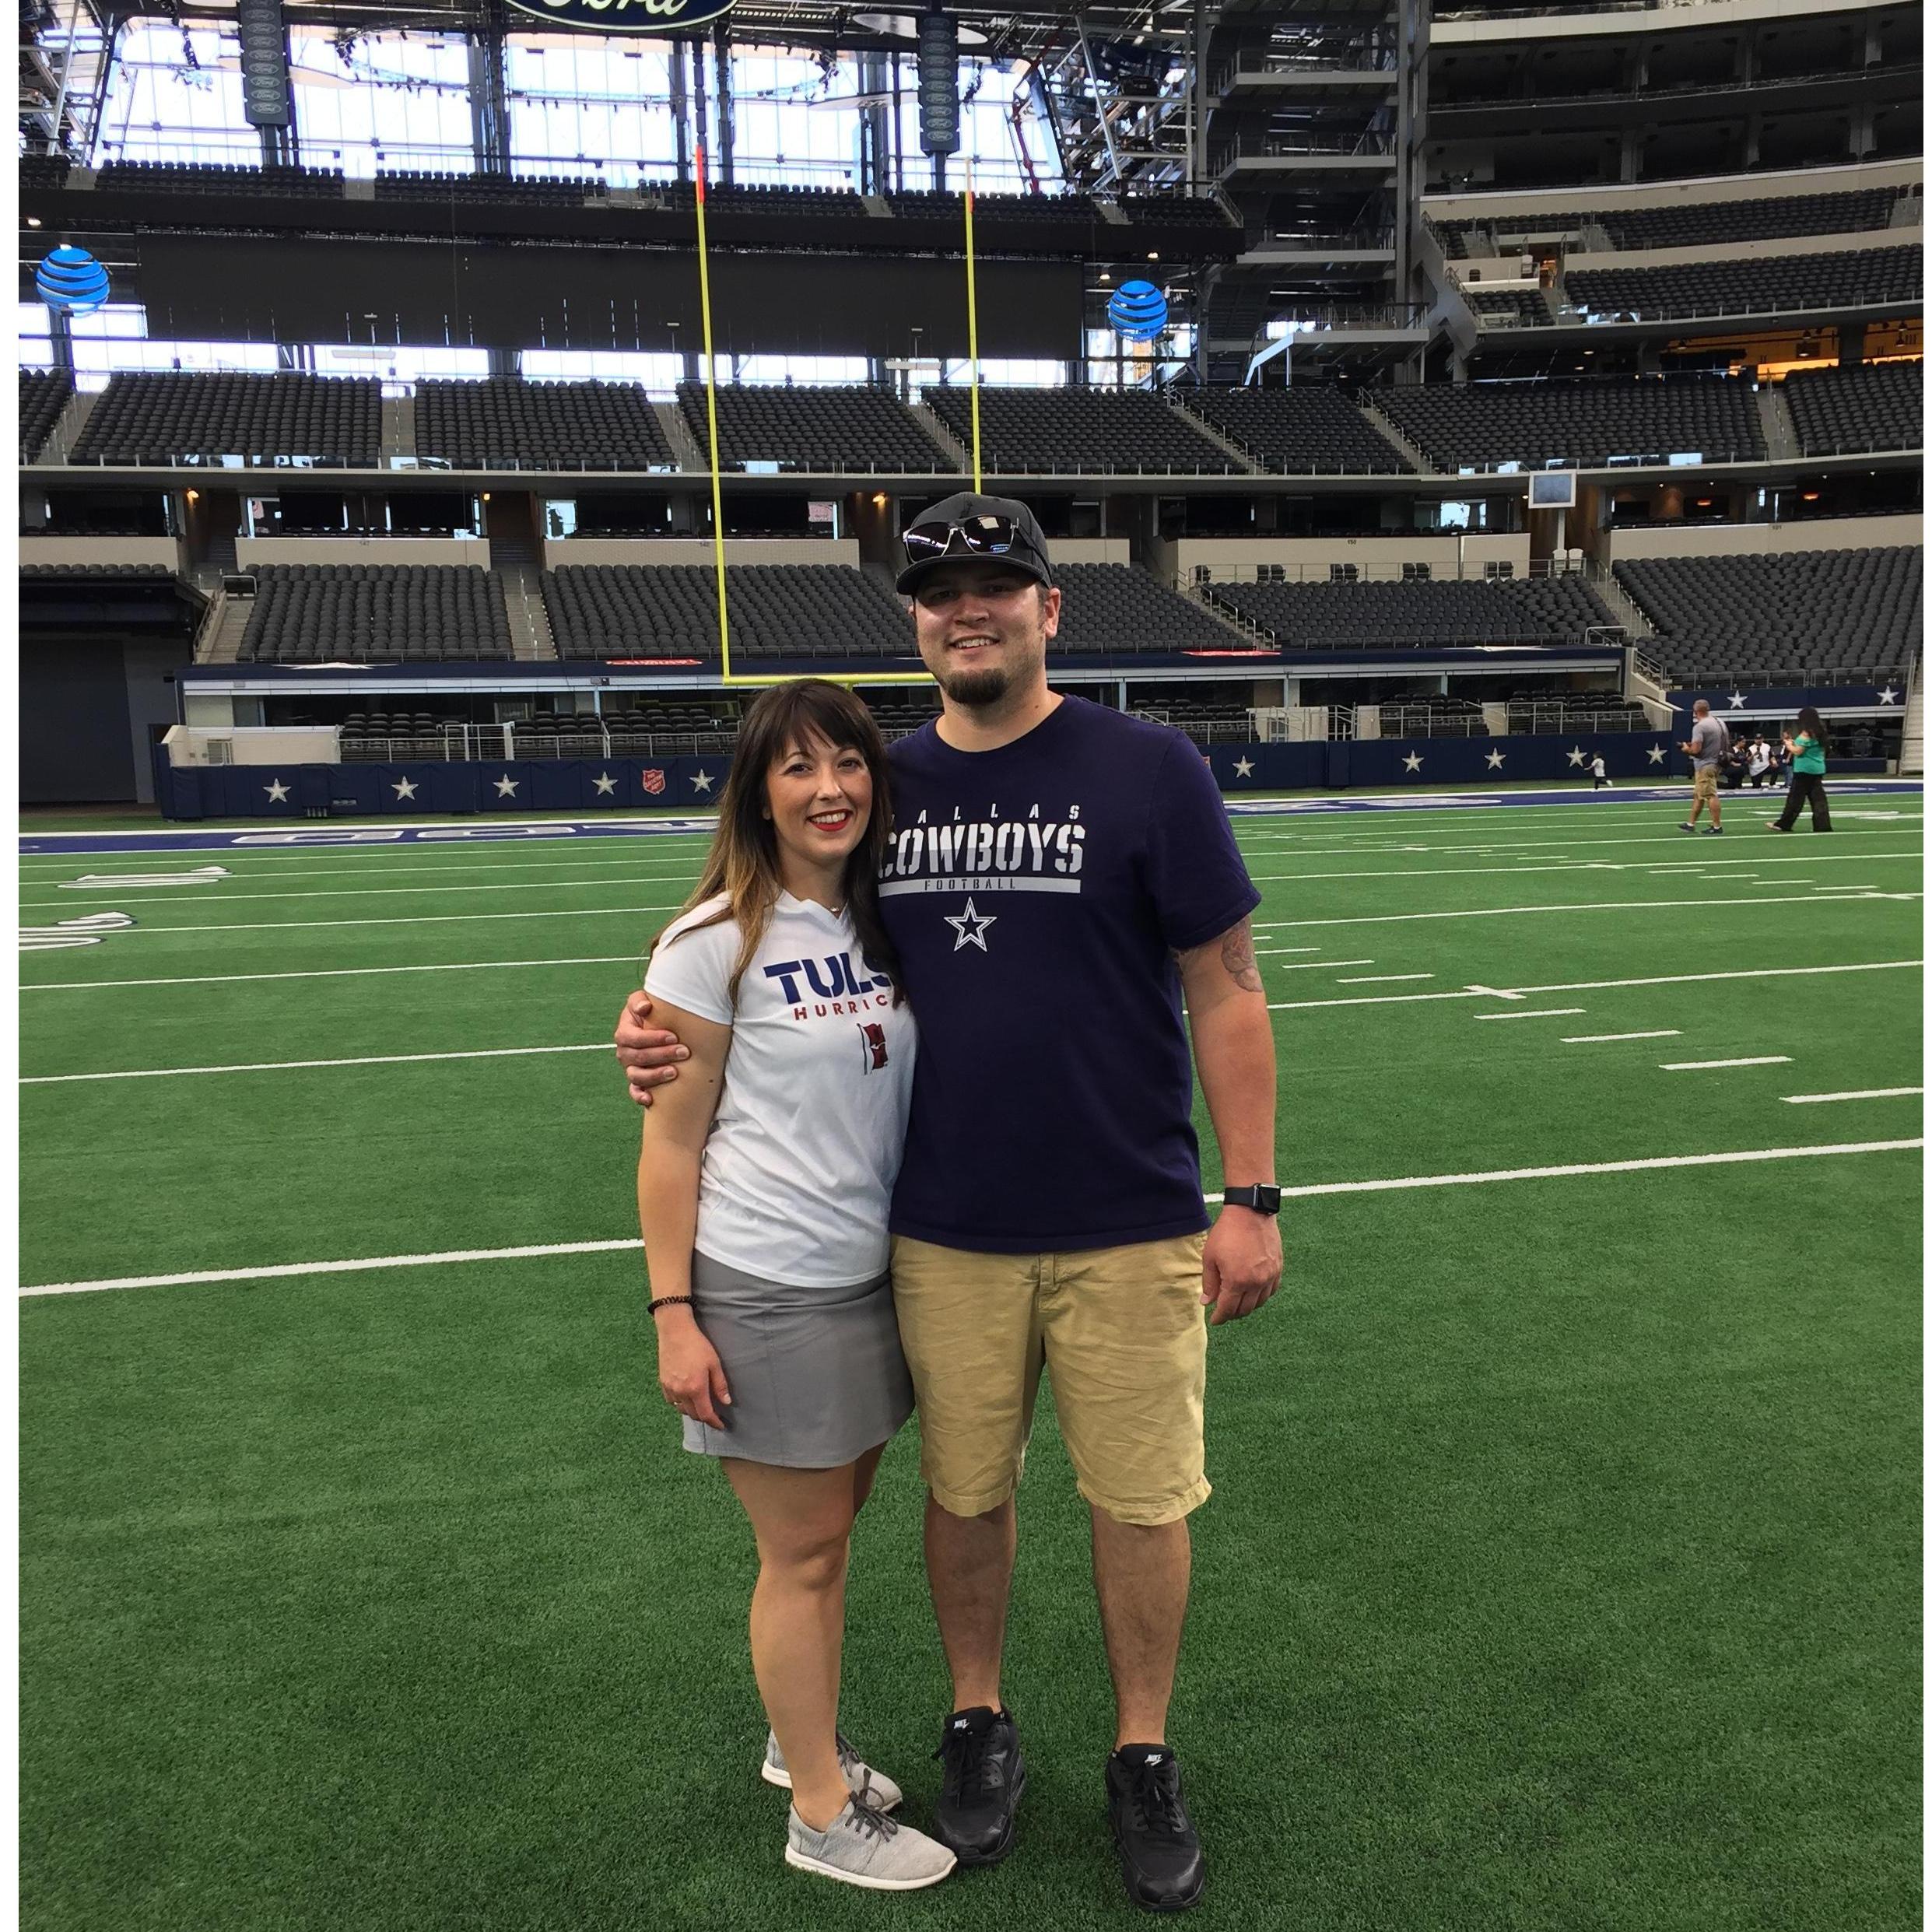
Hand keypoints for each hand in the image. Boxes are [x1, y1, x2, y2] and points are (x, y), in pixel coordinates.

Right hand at [616, 989, 687, 1107]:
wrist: (657, 1026)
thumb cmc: (652, 1013)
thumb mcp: (641, 1000)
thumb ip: (639, 1000)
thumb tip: (645, 1007)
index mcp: (624, 1032)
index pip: (634, 1038)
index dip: (652, 1038)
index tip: (673, 1036)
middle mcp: (624, 1052)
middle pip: (638, 1057)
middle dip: (662, 1055)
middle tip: (684, 1052)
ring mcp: (630, 1068)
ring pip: (636, 1076)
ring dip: (655, 1076)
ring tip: (674, 1072)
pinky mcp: (637, 1081)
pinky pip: (634, 1091)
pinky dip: (640, 1096)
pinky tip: (650, 1099)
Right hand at [656, 1312, 731, 1427]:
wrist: (675, 1332)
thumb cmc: (698, 1345)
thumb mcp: (714, 1363)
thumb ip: (720, 1385)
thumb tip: (726, 1402)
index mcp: (696, 1388)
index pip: (705, 1414)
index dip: (714, 1422)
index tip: (721, 1425)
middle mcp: (681, 1392)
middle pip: (693, 1414)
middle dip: (704, 1417)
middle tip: (713, 1415)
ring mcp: (670, 1388)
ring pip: (681, 1409)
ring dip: (691, 1411)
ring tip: (700, 1406)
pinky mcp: (662, 1383)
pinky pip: (671, 1401)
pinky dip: (679, 1403)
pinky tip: (685, 1397)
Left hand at [1201, 1205, 1281, 1326]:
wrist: (1250, 1212)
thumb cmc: (1227, 1232)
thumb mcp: (1210, 1257)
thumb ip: (1209, 1282)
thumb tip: (1207, 1302)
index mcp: (1237, 1281)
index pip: (1228, 1309)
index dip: (1220, 1318)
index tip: (1215, 1320)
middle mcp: (1256, 1282)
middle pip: (1245, 1309)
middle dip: (1232, 1313)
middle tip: (1224, 1311)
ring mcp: (1270, 1276)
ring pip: (1259, 1302)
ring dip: (1247, 1306)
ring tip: (1237, 1302)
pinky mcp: (1278, 1268)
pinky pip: (1271, 1291)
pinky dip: (1262, 1296)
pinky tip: (1254, 1292)